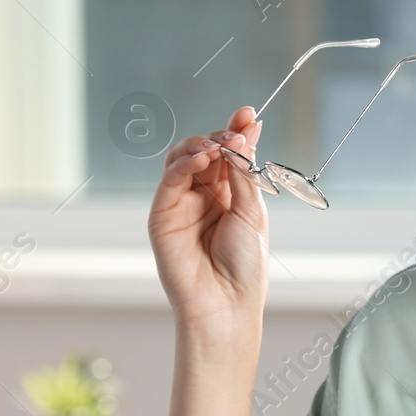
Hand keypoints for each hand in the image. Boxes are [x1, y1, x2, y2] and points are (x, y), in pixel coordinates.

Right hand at [148, 106, 267, 334]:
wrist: (225, 303)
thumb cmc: (244, 265)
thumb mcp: (253, 212)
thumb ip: (244, 172)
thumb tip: (246, 132)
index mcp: (231, 195)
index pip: (231, 153)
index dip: (238, 130)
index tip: (249, 113)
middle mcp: (205, 196)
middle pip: (206, 150)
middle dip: (222, 136)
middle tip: (236, 134)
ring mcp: (182, 203)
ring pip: (183, 158)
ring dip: (201, 145)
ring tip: (218, 146)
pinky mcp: (162, 214)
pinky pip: (170, 178)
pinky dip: (184, 163)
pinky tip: (202, 159)